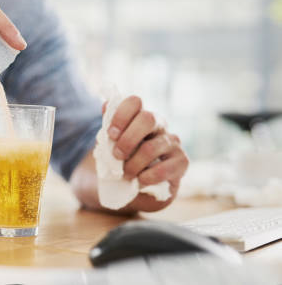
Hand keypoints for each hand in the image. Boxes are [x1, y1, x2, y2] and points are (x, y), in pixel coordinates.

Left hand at [105, 96, 188, 211]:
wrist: (140, 187)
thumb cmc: (125, 160)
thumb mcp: (112, 144)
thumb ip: (110, 127)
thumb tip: (107, 105)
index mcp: (139, 116)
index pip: (135, 101)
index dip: (121, 115)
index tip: (111, 134)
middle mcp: (159, 125)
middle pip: (147, 118)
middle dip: (128, 139)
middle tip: (117, 156)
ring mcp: (173, 142)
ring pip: (151, 148)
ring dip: (133, 164)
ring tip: (125, 174)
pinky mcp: (182, 161)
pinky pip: (163, 168)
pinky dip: (147, 177)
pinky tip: (140, 181)